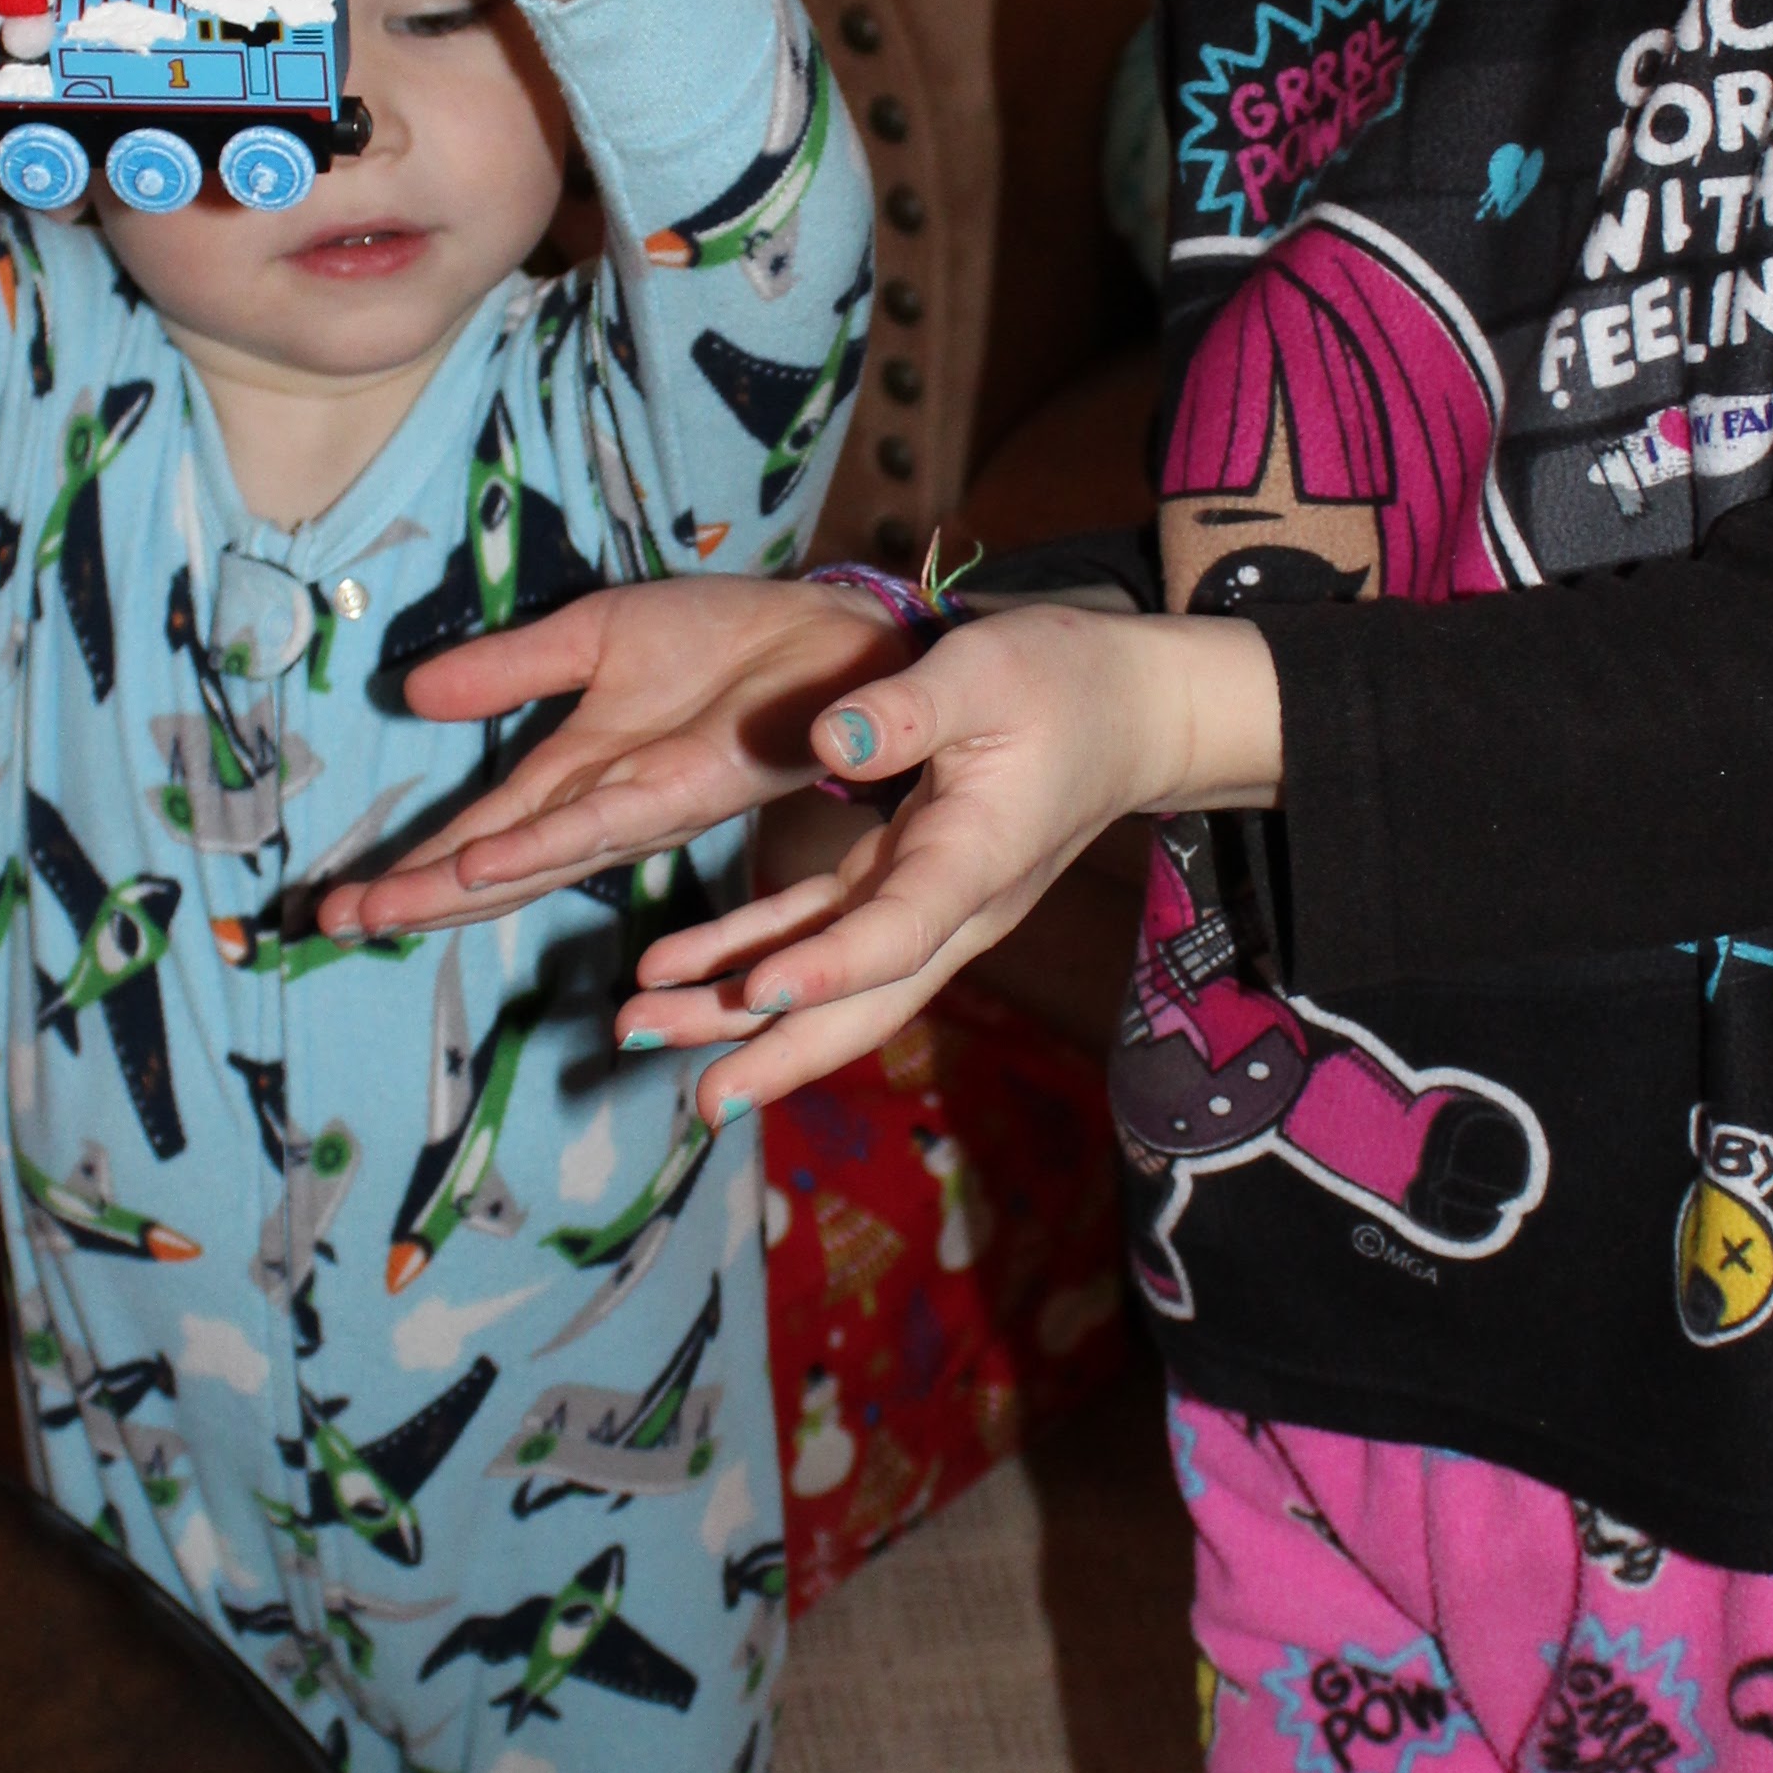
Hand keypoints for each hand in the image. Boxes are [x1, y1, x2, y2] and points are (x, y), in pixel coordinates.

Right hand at [322, 576, 912, 936]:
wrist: (825, 629)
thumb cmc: (722, 640)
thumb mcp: (590, 639)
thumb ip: (508, 672)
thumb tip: (412, 694)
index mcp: (575, 776)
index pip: (476, 833)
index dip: (409, 870)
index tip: (333, 904)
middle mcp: (601, 811)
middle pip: (492, 865)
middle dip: (414, 897)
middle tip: (333, 923)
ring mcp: (642, 809)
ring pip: (533, 859)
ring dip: (458, 887)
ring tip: (387, 909)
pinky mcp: (686, 788)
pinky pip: (600, 824)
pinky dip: (538, 846)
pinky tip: (483, 864)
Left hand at [616, 603, 1280, 1116]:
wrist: (1133, 715)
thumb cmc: (1066, 683)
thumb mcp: (989, 671)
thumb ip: (910, 707)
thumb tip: (831, 740)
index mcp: (975, 861)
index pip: (899, 934)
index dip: (829, 968)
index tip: (757, 991)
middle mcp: (952, 909)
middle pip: (862, 1004)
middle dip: (777, 1052)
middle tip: (698, 1101)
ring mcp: (926, 907)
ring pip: (831, 986)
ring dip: (738, 1015)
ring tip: (639, 1027)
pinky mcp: (900, 884)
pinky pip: (817, 934)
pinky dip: (748, 952)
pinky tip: (674, 966)